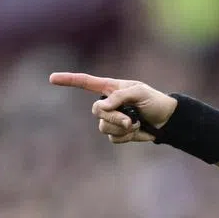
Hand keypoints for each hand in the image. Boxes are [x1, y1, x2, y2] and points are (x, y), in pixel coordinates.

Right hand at [49, 72, 177, 143]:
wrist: (166, 120)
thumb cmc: (154, 101)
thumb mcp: (139, 92)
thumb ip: (120, 96)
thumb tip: (103, 106)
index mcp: (110, 88)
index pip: (85, 82)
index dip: (69, 80)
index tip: (52, 78)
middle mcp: (108, 104)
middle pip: (96, 111)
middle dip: (113, 117)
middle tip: (129, 119)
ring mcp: (111, 119)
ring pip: (104, 127)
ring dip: (121, 128)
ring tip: (135, 123)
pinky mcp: (117, 133)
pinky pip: (113, 138)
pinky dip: (125, 137)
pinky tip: (135, 131)